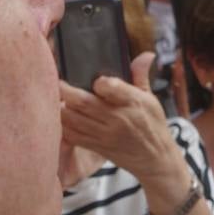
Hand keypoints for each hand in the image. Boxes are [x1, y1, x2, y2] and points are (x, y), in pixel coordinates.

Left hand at [59, 52, 185, 189]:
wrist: (155, 159)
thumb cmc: (153, 126)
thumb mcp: (151, 99)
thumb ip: (141, 76)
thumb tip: (146, 54)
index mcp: (132, 102)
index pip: (108, 87)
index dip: (98, 81)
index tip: (94, 79)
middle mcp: (117, 118)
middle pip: (83, 102)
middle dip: (66, 90)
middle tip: (59, 82)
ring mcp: (105, 134)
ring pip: (73, 118)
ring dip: (62, 107)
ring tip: (58, 99)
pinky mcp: (97, 146)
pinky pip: (73, 135)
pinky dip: (63, 125)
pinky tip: (62, 117)